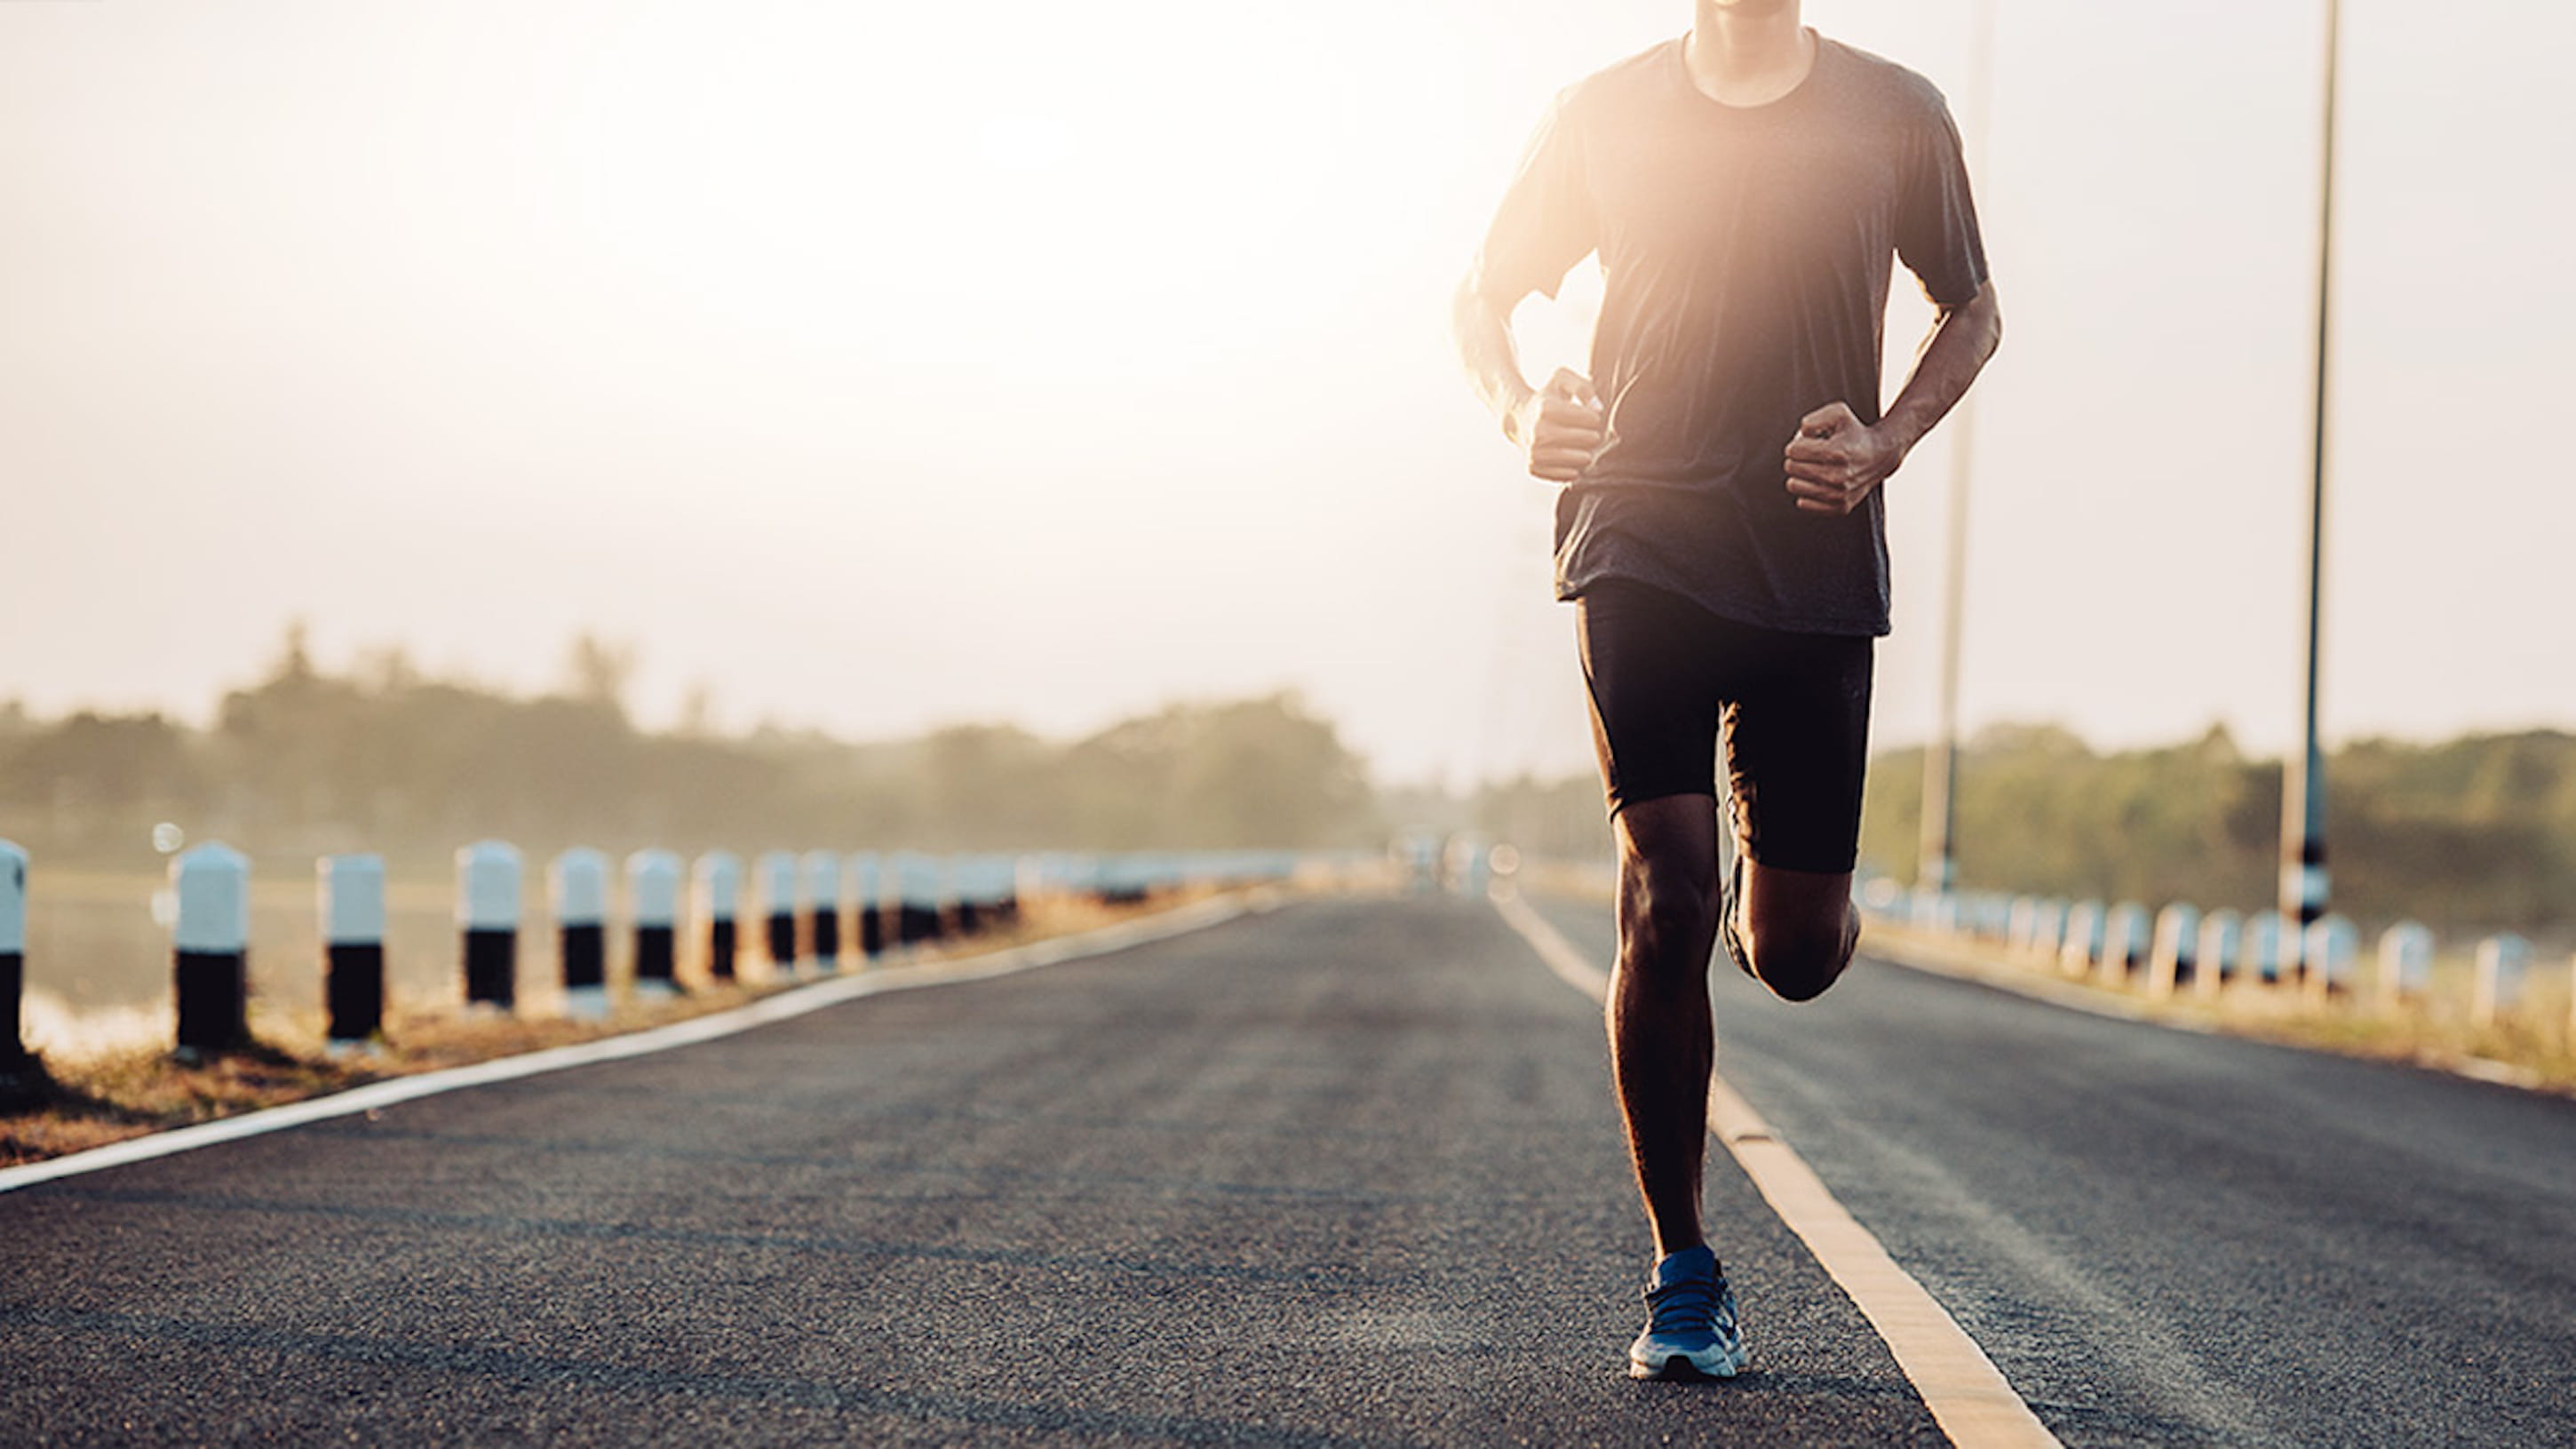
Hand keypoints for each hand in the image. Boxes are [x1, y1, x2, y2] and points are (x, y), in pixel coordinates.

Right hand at [1510, 368, 1605, 482]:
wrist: (1518, 419)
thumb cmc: (1547, 398)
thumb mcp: (1562, 379)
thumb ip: (1583, 387)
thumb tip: (1598, 409)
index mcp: (1545, 408)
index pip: (1590, 418)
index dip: (1594, 417)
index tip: (1589, 417)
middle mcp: (1537, 431)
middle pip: (1588, 439)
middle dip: (1593, 436)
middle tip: (1589, 434)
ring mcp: (1534, 452)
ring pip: (1580, 460)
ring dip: (1587, 455)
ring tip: (1583, 448)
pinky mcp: (1533, 468)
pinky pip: (1567, 475)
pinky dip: (1574, 469)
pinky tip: (1571, 460)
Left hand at [1784, 401, 1904, 514]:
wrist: (1881, 455)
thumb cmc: (1855, 432)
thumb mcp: (1838, 413)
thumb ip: (1813, 420)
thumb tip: (1799, 436)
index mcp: (1836, 452)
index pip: (1793, 451)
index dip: (1796, 444)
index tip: (1806, 443)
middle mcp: (1838, 476)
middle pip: (1791, 467)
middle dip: (1796, 458)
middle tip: (1810, 455)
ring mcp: (1839, 494)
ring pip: (1793, 485)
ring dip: (1799, 475)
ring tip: (1814, 467)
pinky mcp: (1840, 507)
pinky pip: (1803, 503)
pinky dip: (1806, 492)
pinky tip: (1818, 482)